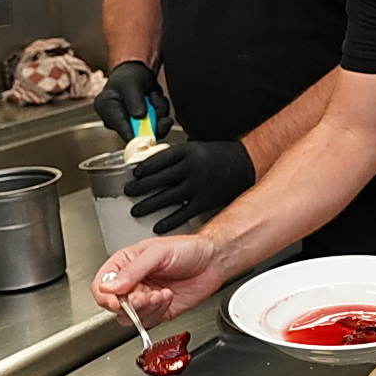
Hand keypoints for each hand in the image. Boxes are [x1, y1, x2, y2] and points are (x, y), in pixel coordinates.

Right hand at [92, 234, 225, 323]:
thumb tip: (110, 287)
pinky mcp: (159, 310)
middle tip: (146, 295)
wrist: (213, 261)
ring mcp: (145, 298)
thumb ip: (133, 270)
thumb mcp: (157, 253)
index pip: (101, 285)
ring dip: (145, 309)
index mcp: (125, 265)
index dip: (104, 296)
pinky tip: (168, 297)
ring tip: (161, 294)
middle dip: (130, 304)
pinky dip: (158, 312)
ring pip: (130, 317)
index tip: (116, 300)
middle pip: (113, 305)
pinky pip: (148, 321)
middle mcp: (133, 283)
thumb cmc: (188, 249)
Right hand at [94, 60, 172, 142]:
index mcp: (106, 107)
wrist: (137, 72)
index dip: (134, 134)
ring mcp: (130, 124)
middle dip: (153, 119)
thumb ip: (134, 100)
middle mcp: (116, 119)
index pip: (119, 125)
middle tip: (155, 101)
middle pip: (137, 132)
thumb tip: (139, 116)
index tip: (147, 138)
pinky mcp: (142, 125)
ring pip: (152, 129)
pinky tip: (155, 99)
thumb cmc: (129, 76)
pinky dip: (161, 111)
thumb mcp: (131, 83)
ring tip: (152, 95)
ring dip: (158, 111)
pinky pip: (158, 125)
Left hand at [123, 140, 255, 233]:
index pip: (158, 160)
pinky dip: (168, 221)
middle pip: (158, 179)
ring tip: (136, 210)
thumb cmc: (218, 157)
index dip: (144, 168)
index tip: (134, 174)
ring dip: (148, 205)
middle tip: (130, 192)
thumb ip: (176, 157)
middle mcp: (191, 168)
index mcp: (187, 152)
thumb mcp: (195, 149)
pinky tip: (158, 226)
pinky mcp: (205, 202)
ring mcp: (198, 186)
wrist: (245, 165)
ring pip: (166, 197)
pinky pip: (182, 214)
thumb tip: (151, 167)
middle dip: (140, 187)